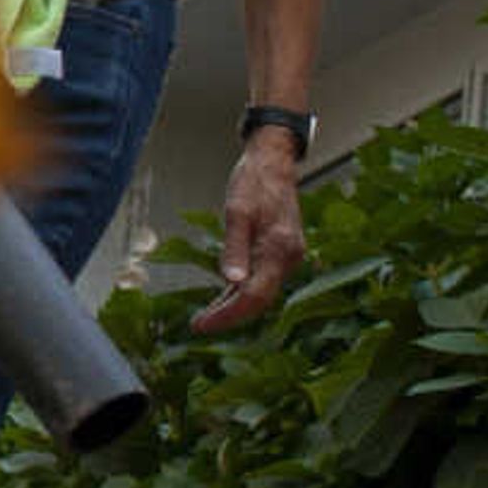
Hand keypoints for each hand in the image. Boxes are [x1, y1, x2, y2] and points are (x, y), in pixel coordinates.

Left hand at [193, 134, 305, 332]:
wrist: (273, 162)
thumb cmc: (254, 182)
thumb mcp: (237, 211)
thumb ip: (235, 248)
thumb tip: (231, 282)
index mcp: (280, 250)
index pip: (254, 297)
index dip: (228, 315)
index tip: (201, 325)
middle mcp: (289, 259)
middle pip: (259, 300)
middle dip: (229, 316)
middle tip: (198, 325)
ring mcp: (287, 257)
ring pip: (260, 292)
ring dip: (234, 306)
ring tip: (205, 317)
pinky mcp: (280, 253)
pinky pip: (261, 279)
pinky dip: (241, 290)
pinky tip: (223, 297)